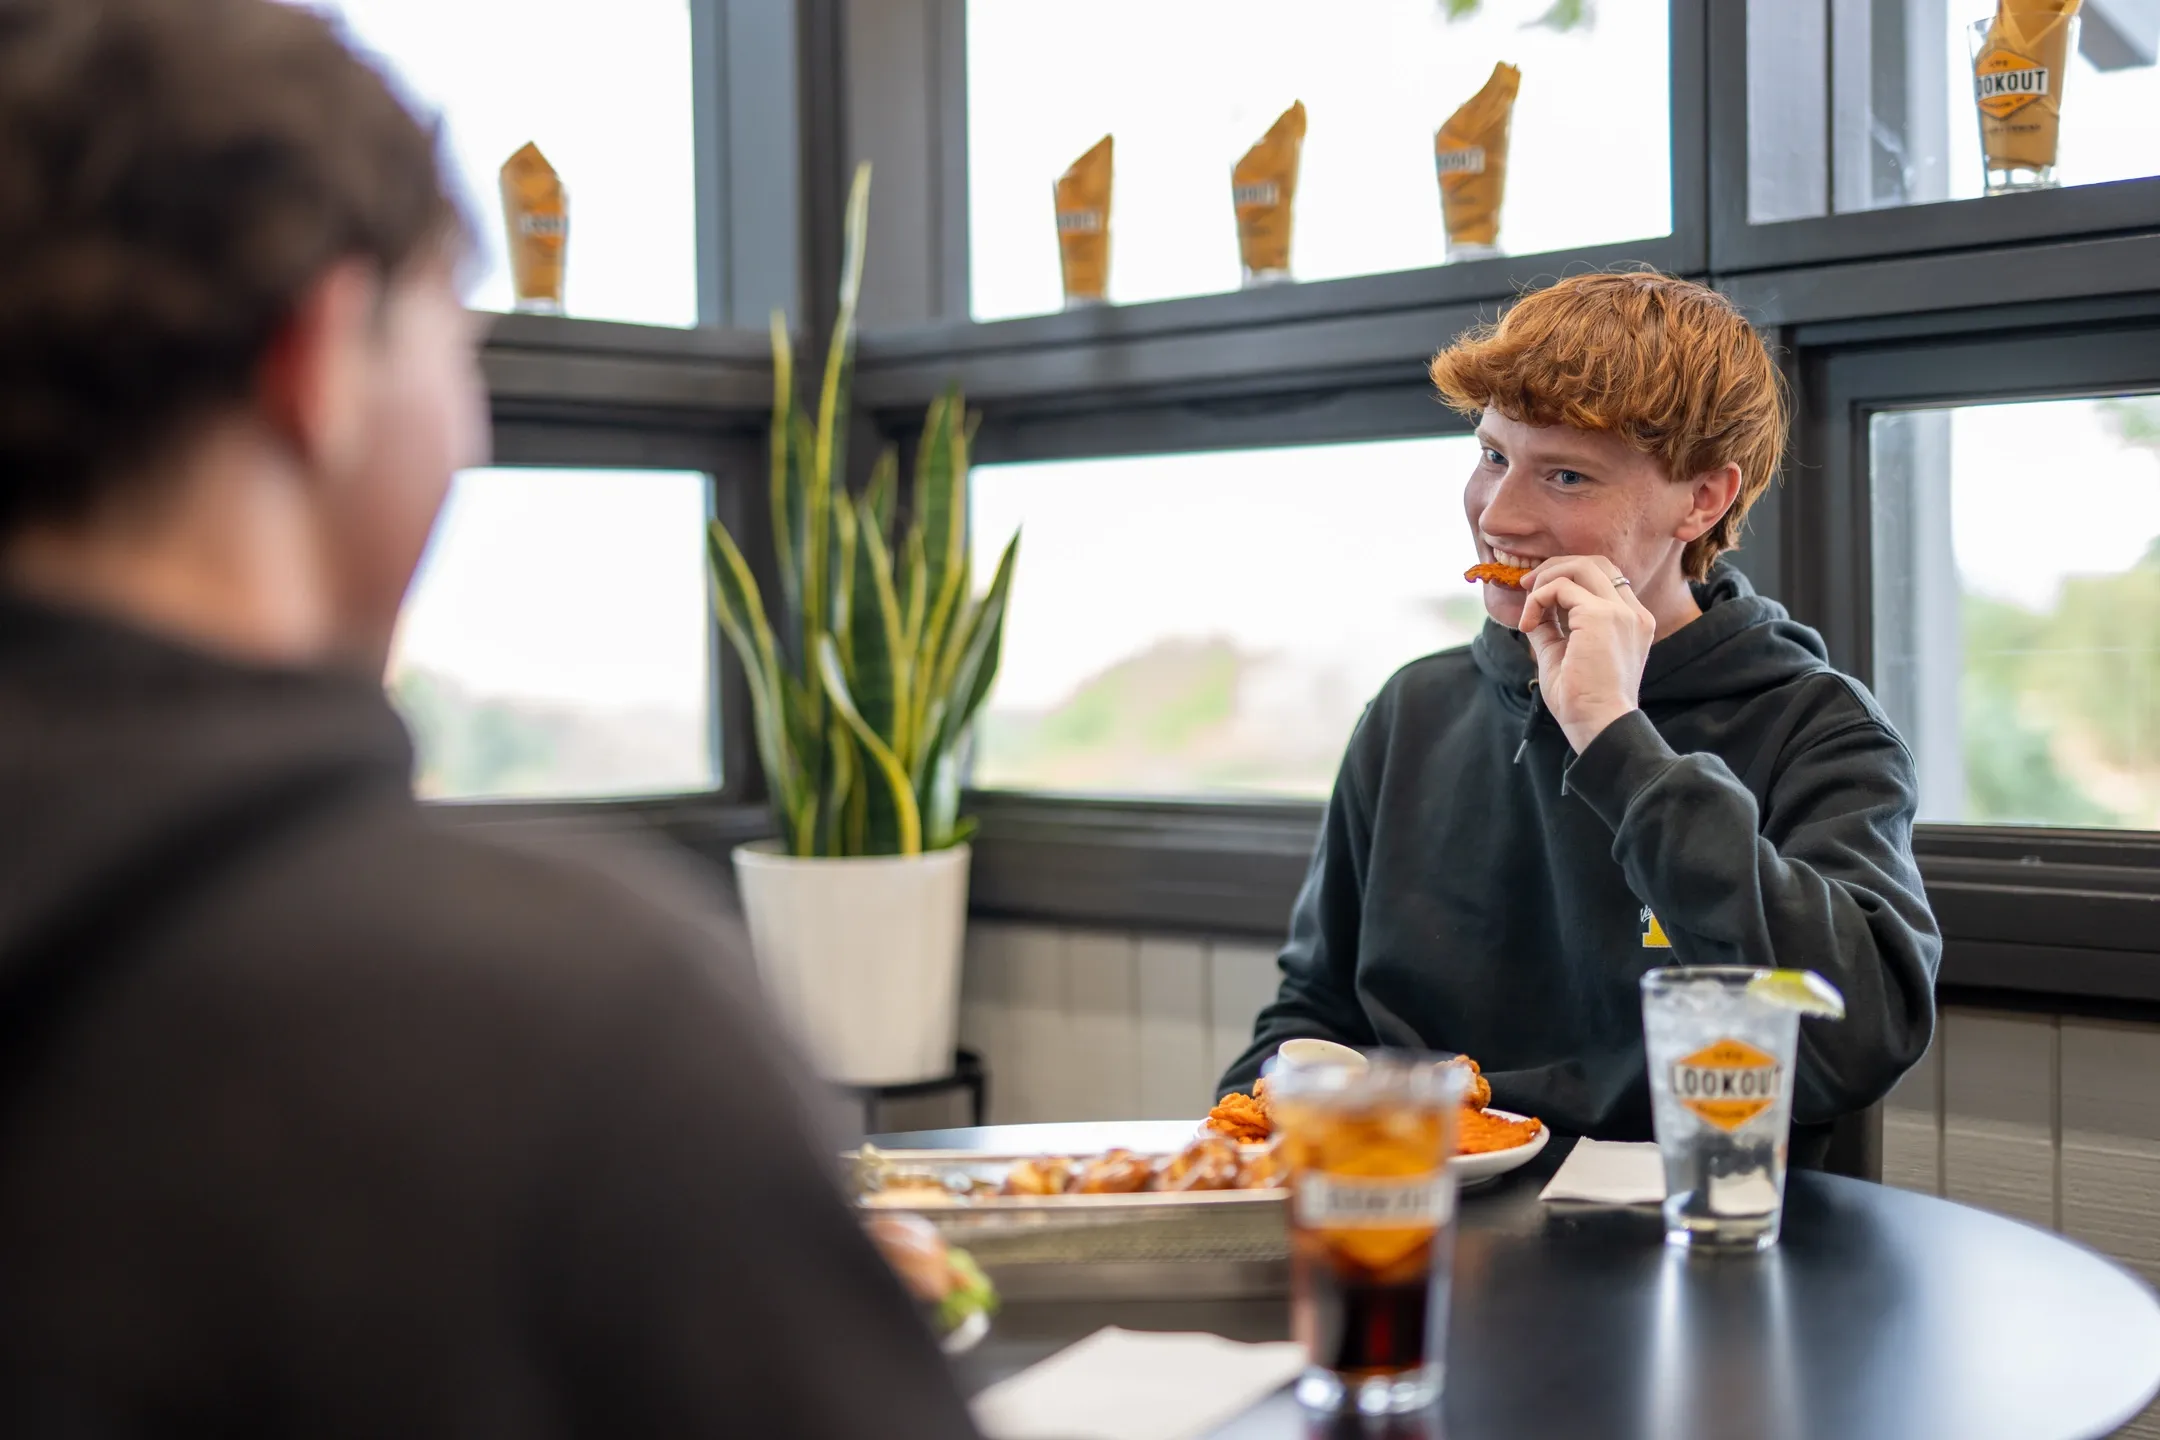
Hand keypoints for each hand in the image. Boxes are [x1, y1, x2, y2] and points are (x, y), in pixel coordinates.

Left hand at [1517, 556, 1656, 752]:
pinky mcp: (1601, 616)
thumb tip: (1532, 610)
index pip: (1604, 578)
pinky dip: (1537, 600)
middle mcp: (1632, 612)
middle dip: (1555, 568)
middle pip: (1594, 563)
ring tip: (1528, 610)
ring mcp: (1620, 612)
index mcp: (1632, 622)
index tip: (1538, 595)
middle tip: (1526, 588)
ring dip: (1545, 581)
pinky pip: (1560, 588)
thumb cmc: (1582, 702)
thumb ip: (1552, 628)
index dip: (1568, 578)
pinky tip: (1527, 626)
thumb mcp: (1564, 654)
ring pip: (1580, 566)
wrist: (1598, 726)